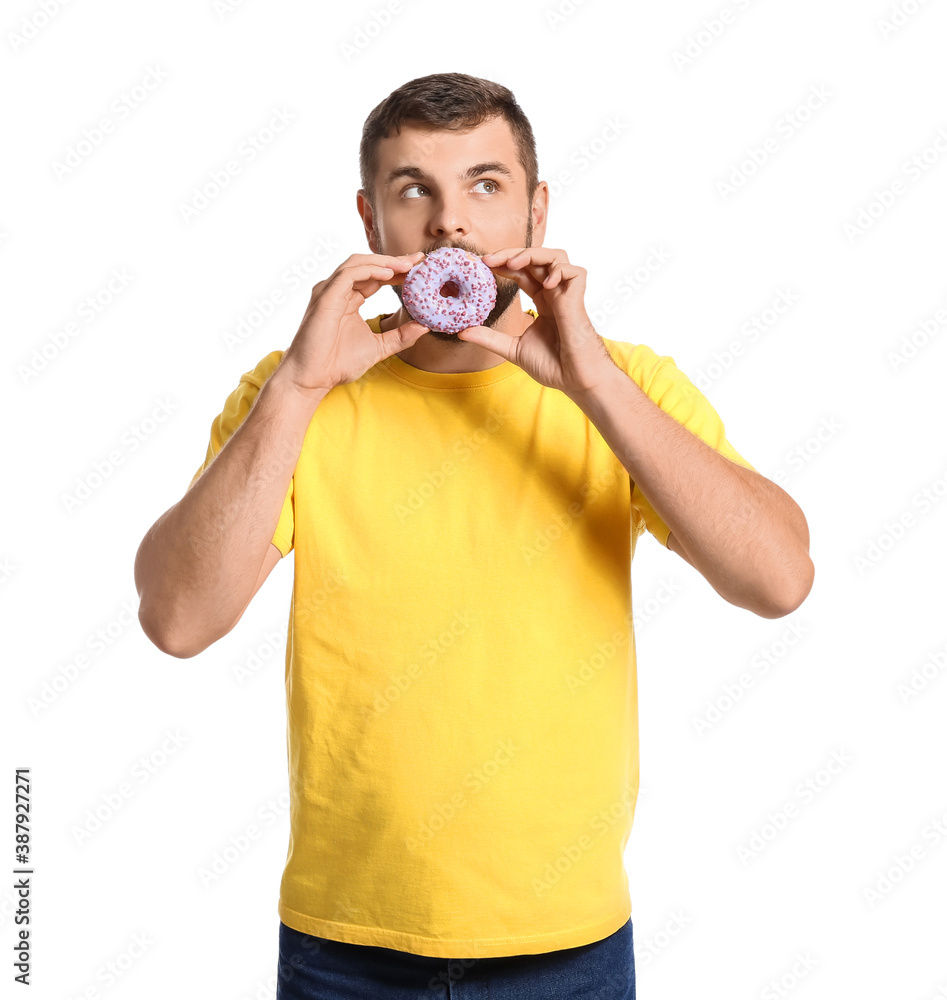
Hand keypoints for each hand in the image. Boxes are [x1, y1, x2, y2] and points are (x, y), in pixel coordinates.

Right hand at [276, 252, 428, 395]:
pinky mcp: (325, 297)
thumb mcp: (379, 347)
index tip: (419, 269)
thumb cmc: (337, 364)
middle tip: (418, 260)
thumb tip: (425, 327)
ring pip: (357, 263)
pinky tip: (389, 274)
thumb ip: (400, 336)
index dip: (397, 270)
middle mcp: (337, 291)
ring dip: (384, 262)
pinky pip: (349, 274)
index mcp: (348, 300)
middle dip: (394, 260)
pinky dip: (370, 270)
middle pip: (367, 265)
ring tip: (407, 266)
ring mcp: (329, 292)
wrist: (312, 378)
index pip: (374, 277)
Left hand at [455, 247, 616, 395]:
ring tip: (513, 262)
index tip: (483, 264)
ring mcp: (567, 295)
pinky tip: (546, 283)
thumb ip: (489, 338)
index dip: (505, 264)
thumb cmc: (553, 366)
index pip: (523, 272)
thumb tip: (462, 332)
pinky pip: (575, 272)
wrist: (575, 381)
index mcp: (543, 302)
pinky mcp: (579, 300)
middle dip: (512, 253)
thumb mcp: (512, 349)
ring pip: (556, 257)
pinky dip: (559, 270)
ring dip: (534, 254)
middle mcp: (555, 294)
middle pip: (536, 259)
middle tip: (489, 259)